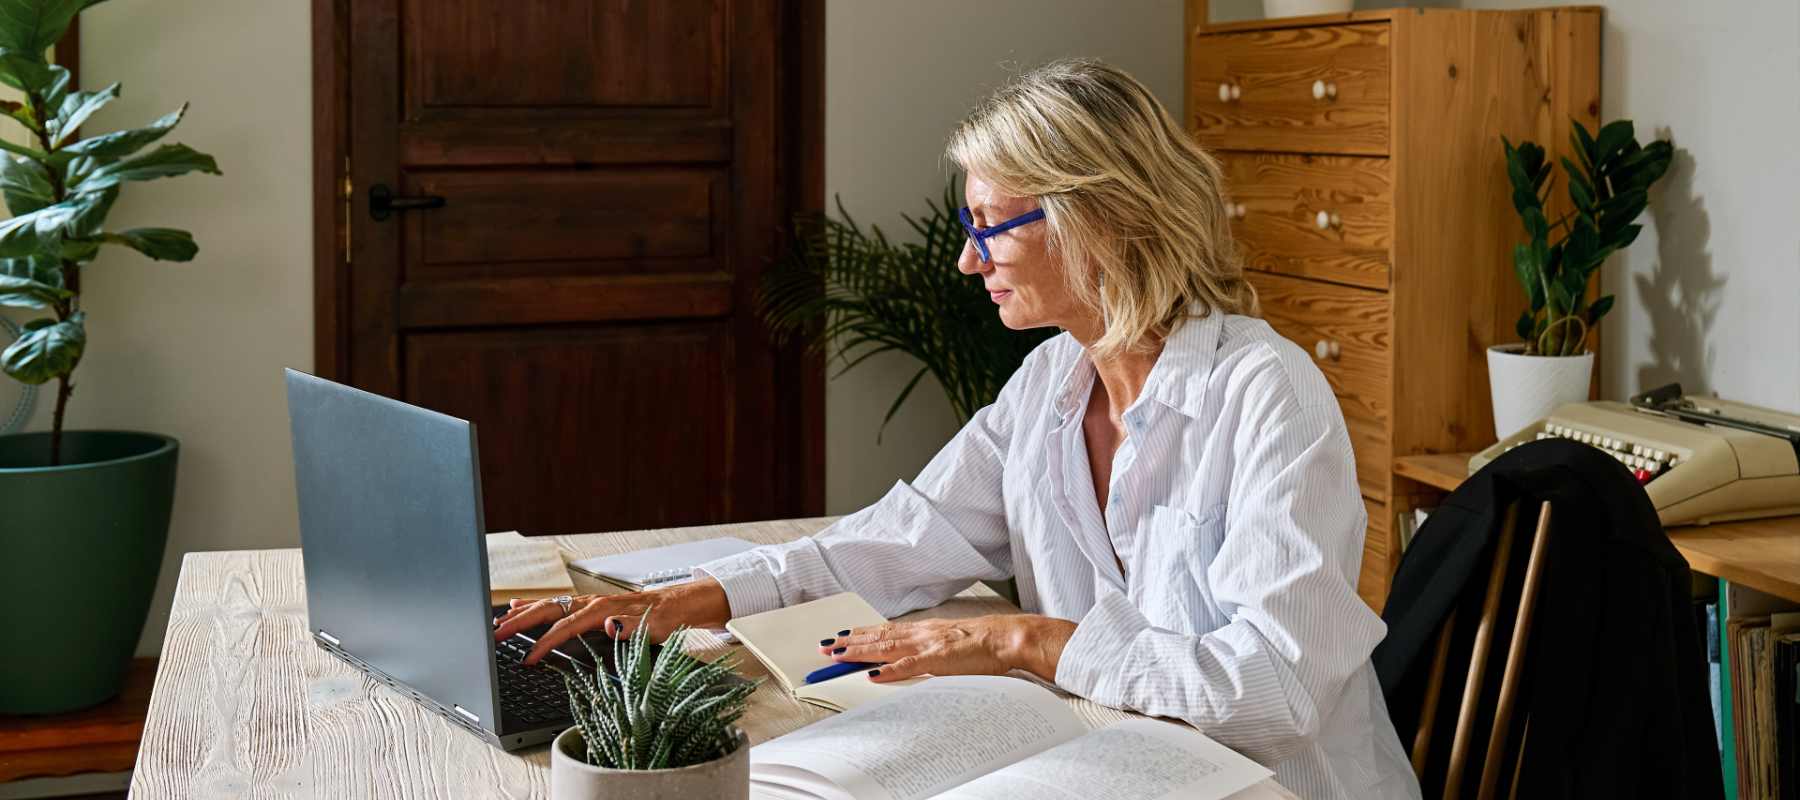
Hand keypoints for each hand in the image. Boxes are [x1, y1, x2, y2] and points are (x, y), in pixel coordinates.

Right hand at [492, 577, 731, 664]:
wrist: (679, 605)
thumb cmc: (666, 618)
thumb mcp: (653, 627)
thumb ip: (630, 626)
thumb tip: (608, 625)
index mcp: (602, 609)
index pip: (564, 627)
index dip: (544, 644)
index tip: (527, 659)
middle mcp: (592, 603)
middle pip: (547, 610)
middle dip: (520, 622)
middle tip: (496, 635)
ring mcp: (589, 602)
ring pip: (548, 605)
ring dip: (522, 614)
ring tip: (500, 622)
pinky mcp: (590, 606)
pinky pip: (556, 605)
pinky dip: (535, 605)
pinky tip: (521, 606)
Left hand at [817, 614, 1075, 683]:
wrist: (1010, 638)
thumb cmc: (987, 644)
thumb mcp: (953, 644)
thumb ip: (932, 650)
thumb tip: (914, 659)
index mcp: (927, 630)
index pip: (887, 632)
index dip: (862, 634)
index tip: (840, 637)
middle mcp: (923, 633)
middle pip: (879, 637)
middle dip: (850, 642)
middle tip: (825, 647)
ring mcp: (930, 645)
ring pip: (887, 647)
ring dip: (860, 652)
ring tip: (836, 655)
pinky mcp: (940, 659)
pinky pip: (910, 666)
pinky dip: (890, 669)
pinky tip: (873, 674)